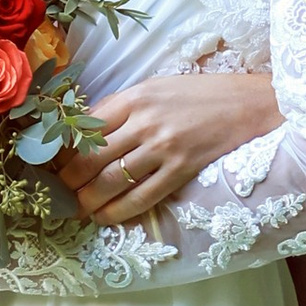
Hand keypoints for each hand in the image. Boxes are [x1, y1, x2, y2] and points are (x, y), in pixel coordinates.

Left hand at [65, 70, 279, 225]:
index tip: (56, 164)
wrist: (249, 104)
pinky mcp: (181, 169)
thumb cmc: (200, 95)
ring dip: (88, 200)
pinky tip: (104, 217)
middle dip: (70, 181)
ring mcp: (163, 147)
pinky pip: (141, 197)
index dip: (65, 151)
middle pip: (92, 157)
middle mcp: (145, 121)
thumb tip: (86, 134)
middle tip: (61, 193)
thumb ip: (123, 108)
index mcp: (135, 96)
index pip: (86, 128)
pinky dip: (117, 211)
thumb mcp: (156, 88)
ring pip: (111, 181)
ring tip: (78, 209)